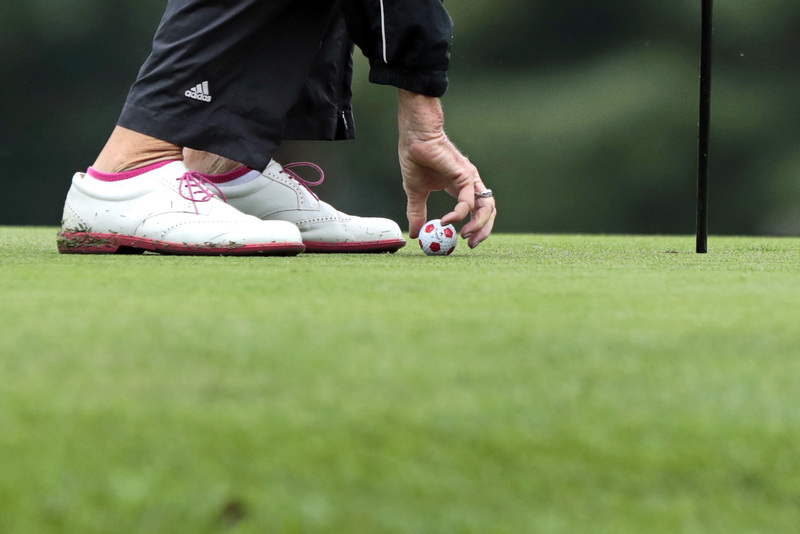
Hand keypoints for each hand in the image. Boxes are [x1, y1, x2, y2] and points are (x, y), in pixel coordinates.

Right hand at [397, 90, 495, 247]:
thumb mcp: (414, 192)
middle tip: (472, 245)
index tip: (464, 242)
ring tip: (465, 236)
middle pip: (488, 210)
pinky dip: (458, 214)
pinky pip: (467, 201)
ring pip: (486, 206)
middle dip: (484, 230)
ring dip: (479, 224)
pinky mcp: (464, 175)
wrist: (414, 137)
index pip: (477, 210)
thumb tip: (415, 234)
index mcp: (460, 186)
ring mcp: (469, 178)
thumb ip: (417, 213)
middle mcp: (470, 183)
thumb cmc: (415, 158)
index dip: (475, 226)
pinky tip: (446, 221)